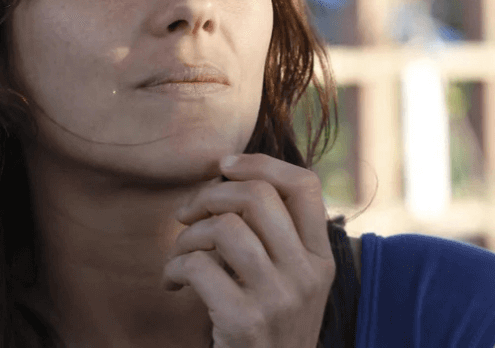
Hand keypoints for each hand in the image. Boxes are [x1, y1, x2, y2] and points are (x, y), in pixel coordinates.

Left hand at [161, 153, 335, 347]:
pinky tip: (173, 284)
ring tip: (180, 256)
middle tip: (188, 214)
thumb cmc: (267, 330)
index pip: (305, 185)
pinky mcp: (244, 321)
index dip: (261, 163)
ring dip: (188, 236)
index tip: (224, 166)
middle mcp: (308, 274)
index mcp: (322, 258)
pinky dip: (174, 268)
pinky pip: (198, 266)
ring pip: (224, 228)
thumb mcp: (291, 283)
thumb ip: (276, 238)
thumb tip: (229, 177)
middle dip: (211, 195)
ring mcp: (279, 298)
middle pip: (258, 196)